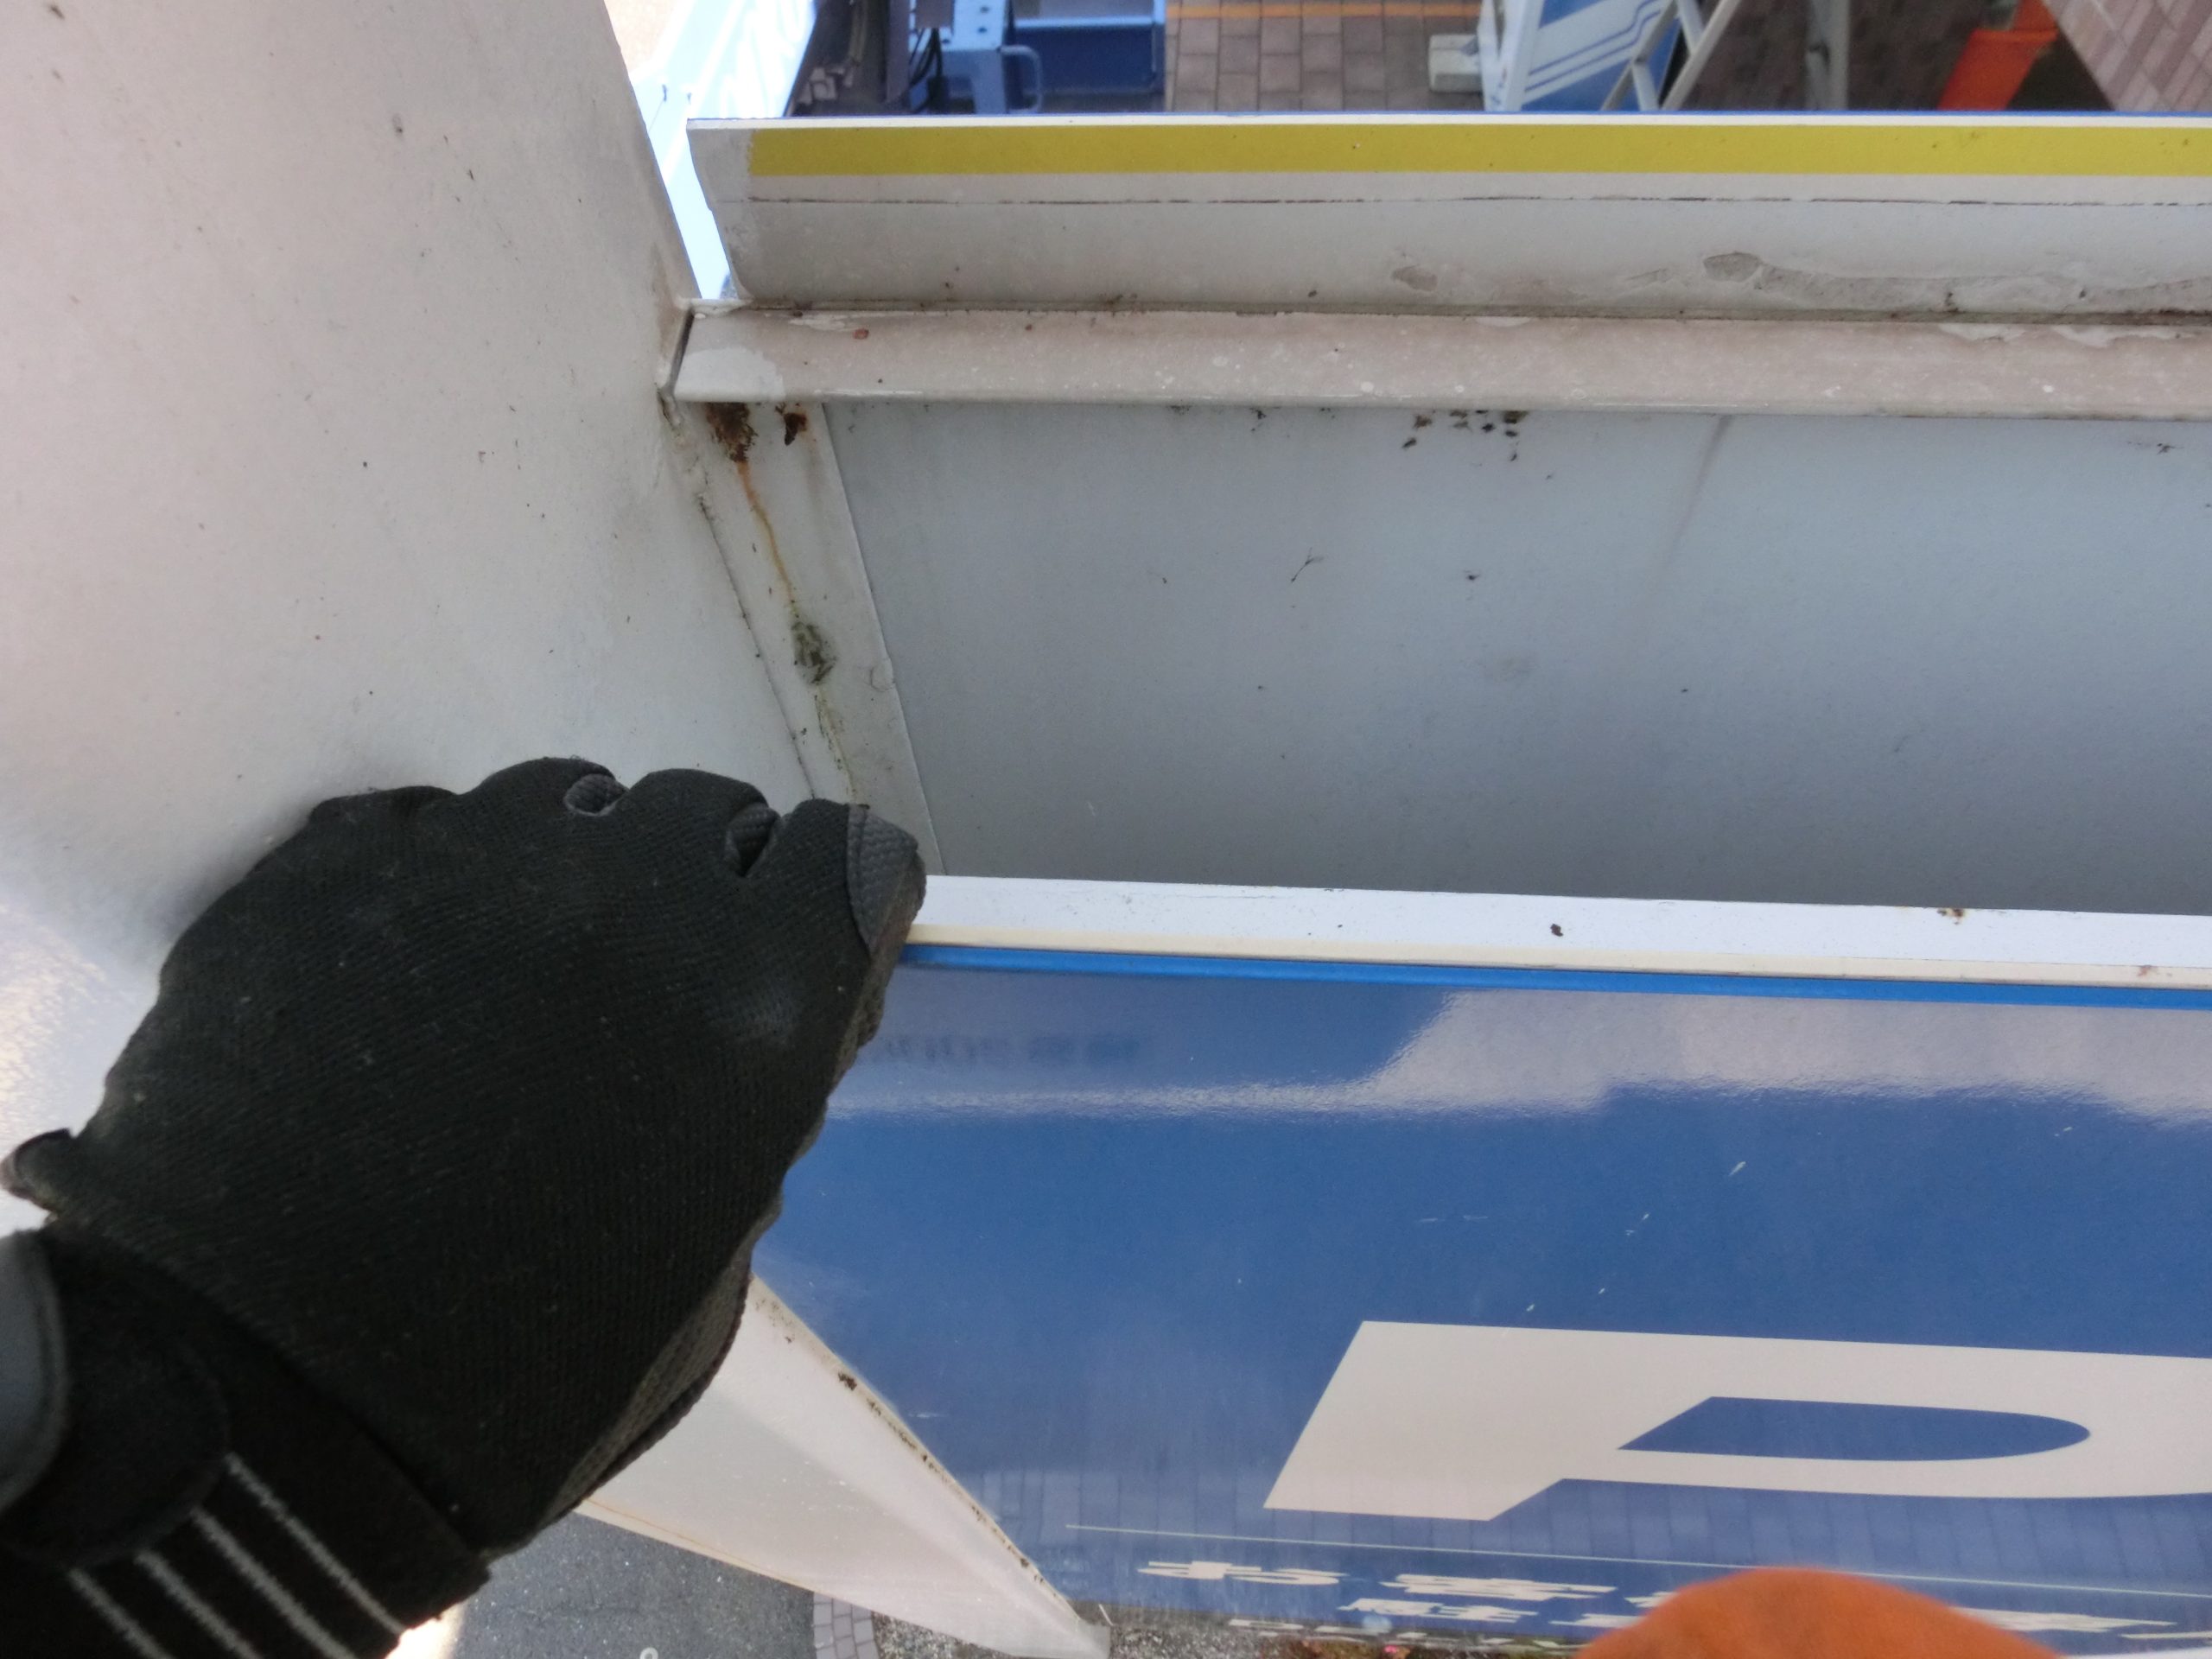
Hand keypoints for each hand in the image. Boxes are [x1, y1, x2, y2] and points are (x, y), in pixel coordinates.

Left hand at [4, 759, 921, 1556]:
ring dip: (569, 875)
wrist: (255, 1408)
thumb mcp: (709, 1266)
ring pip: (564, 799)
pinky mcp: (329, 864)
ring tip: (509, 987)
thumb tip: (722, 1042)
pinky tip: (401, 990)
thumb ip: (746, 1116)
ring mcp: (471, 862)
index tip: (789, 948)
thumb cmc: (516, 1385)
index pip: (851, 854)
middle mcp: (630, 896)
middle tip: (642, 989)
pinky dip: (440, 888)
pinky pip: (426, 827)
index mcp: (755, 1001)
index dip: (822, 903)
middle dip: (699, 886)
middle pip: (709, 812)